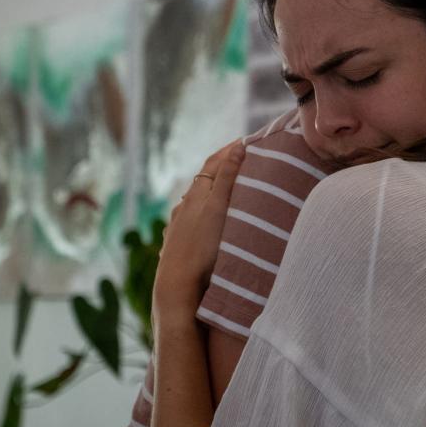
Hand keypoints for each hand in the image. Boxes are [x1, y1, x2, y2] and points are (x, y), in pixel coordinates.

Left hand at [152, 142, 244, 319]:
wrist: (178, 286)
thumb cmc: (202, 246)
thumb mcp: (218, 208)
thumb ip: (228, 178)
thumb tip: (237, 148)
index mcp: (195, 194)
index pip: (213, 163)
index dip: (229, 150)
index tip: (247, 141)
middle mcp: (183, 207)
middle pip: (204, 181)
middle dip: (223, 170)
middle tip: (244, 163)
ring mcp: (179, 227)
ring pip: (196, 203)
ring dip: (213, 194)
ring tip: (230, 193)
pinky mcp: (178, 246)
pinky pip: (192, 223)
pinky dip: (205, 214)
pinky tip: (207, 223)